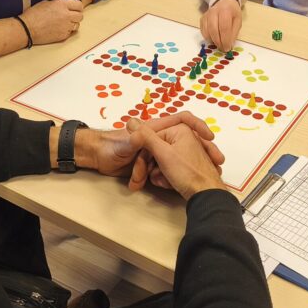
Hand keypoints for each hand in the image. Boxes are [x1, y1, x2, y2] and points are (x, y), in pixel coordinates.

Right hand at [22, 0, 83, 43]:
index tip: (75, 9)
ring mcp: (65, 27)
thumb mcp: (45, 3)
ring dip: (72, 24)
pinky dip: (66, 31)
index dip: (77, 7)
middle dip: (76, 16)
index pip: (79, 5)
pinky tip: (58, 29)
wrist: (27, 28)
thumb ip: (57, 3)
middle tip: (70, 17)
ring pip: (77, 25)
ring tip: (64, 24)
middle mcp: (66, 15)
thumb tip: (63, 4)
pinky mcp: (63, 36)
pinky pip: (70, 33)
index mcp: (62, 5)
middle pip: (80, 16)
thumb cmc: (33, 15)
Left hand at [81, 113, 224, 178]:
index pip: (184, 120)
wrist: (98, 158)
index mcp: (157, 129)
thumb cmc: (110, 146)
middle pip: (183, 145)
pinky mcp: (151, 166)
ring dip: (176, 173)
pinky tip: (170, 187)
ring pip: (174, 162)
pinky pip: (165, 172)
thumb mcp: (125, 145)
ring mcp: (156, 153)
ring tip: (180, 182)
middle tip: (209, 166)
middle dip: (194, 157)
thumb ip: (137, 140)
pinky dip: (167, 180)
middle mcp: (159, 139)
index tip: (209, 138)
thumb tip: (147, 133)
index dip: (198, 126)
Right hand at [127, 121, 226, 199]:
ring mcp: (186, 150)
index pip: (150, 139)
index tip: (138, 171)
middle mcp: (184, 136)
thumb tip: (132, 122)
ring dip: (158, 173)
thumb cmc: (189, 174)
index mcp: (180, 129)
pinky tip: (170, 184)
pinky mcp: (187, 163)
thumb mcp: (163, 154)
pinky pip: (170, 167)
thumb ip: (146, 138)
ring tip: (164, 182)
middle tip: (142, 180)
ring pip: (161, 160)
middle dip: (150, 167)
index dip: (142, 157)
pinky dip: (167, 176)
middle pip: (156, 150)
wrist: (206, 195)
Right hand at [200, 0, 241, 51]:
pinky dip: (208, 38)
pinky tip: (214, 39)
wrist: (224, 2)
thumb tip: (229, 45)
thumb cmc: (232, 13)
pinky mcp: (202, 19)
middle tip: (223, 49)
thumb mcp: (238, 21)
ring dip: (213, 41)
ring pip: (206, 31)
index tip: (227, 48)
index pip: (224, 27)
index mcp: (225, 11)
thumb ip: (234, 33)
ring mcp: (206, 15)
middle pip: (213, 29)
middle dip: (218, 42)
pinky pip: (203, 31)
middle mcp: (214, 11)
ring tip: (219, 44)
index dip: (225, 40)